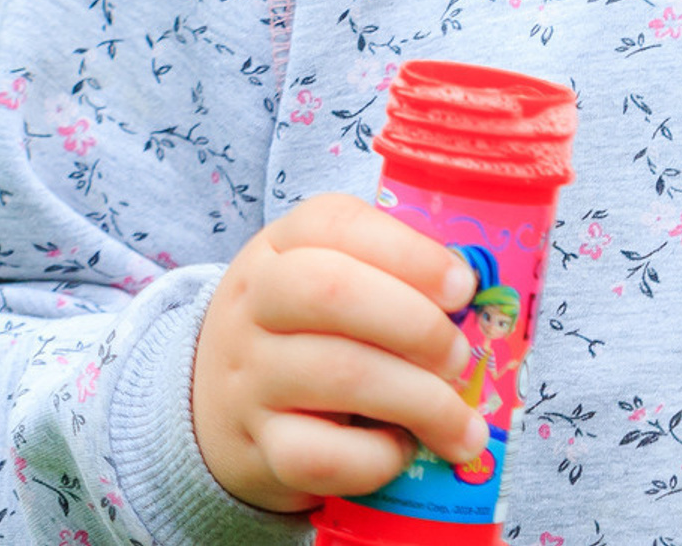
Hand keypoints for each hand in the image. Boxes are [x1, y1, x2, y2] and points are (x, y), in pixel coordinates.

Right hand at [192, 192, 487, 512]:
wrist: (212, 406)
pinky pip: (321, 455)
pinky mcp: (256, 448)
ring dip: (420, 399)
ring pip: (341, 375)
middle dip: (417, 324)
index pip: (338, 223)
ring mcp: (249, 378)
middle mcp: (254, 304)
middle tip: (460, 356)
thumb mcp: (328, 272)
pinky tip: (402, 451)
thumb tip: (469, 297)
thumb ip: (389, 270)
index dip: (411, 253)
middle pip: (335, 292)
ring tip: (458, 417)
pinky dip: (377, 457)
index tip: (463, 286)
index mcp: (281, 244)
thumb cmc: (302, 327)